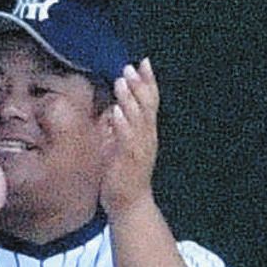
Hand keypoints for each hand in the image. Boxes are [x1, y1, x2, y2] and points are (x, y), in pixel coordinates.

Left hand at [100, 58, 158, 217]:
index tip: (144, 62)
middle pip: (148, 106)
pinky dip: (122, 125)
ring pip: (138, 119)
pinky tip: (116, 111)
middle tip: (130, 66)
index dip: (149, 82)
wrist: (130, 205)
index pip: (151, 102)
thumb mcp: (123, 144)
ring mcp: (140, 149)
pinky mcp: (129, 161)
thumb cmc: (124, 174)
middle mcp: (147, 138)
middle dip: (140, 85)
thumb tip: (114, 105)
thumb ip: (121, 125)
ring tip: (122, 81)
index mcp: (147, 132)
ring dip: (130, 100)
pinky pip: (126, 140)